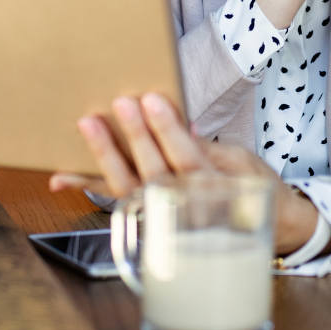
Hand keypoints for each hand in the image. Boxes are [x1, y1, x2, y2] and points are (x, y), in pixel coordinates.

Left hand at [49, 92, 322, 255]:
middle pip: (153, 172)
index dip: (168, 130)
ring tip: (88, 126)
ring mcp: (163, 216)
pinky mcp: (147, 216)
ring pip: (128, 188)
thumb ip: (206, 147)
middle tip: (120, 103)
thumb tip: (176, 125)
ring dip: (104, 157)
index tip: (153, 100)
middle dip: (134, 136)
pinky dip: (88, 186)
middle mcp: (185, 208)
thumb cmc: (255, 188)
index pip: (187, 158)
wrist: (269, 229)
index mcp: (214, 191)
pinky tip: (61, 178)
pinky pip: (116, 200)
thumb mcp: (241, 162)